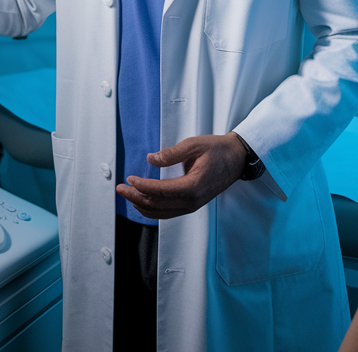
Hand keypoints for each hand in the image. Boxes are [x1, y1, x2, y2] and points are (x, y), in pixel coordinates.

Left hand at [115, 133, 246, 219]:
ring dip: (142, 205)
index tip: (129, 179)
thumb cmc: (218, 150)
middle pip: (158, 205)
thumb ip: (171, 153)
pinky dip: (153, 210)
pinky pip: (168, 213)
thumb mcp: (194, 144)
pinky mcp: (192, 205)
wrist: (237, 158)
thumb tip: (151, 159)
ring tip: (127, 195)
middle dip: (135, 197)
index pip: (161, 191)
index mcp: (193, 186)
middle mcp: (192, 201)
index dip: (142, 187)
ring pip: (161, 213)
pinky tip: (142, 203)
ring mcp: (193, 205)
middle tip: (120, 188)